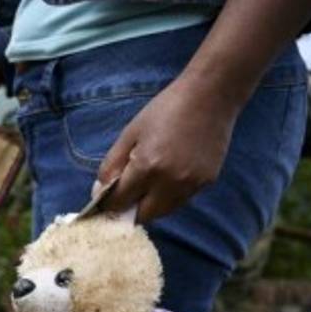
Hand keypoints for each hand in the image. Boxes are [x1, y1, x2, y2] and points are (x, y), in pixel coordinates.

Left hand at [97, 76, 239, 223]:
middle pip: (141, 215)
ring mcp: (191, 184)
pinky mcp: (206, 183)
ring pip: (162, 212)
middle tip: (127, 192)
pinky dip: (169, 196)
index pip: (119, 202)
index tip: (105, 199)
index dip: (108, 203)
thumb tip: (99, 193)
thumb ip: (111, 166)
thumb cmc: (166, 109)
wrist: (211, 95)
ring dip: (150, 204)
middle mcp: (170, 182)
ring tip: (149, 181)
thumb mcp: (130, 133)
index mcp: (147, 166)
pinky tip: (169, 175)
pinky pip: (180, 201)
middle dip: (129, 208)